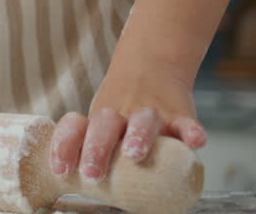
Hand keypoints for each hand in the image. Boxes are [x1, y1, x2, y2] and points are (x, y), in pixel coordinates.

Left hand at [49, 67, 206, 181]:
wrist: (151, 65)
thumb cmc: (121, 110)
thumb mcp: (102, 123)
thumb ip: (96, 152)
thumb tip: (84, 190)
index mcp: (98, 120)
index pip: (75, 129)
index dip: (65, 147)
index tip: (60, 169)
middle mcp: (121, 115)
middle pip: (105, 125)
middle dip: (97, 148)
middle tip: (93, 171)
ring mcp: (151, 114)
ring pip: (144, 121)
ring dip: (138, 136)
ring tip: (134, 154)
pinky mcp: (180, 115)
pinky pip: (187, 123)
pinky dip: (192, 132)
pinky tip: (194, 141)